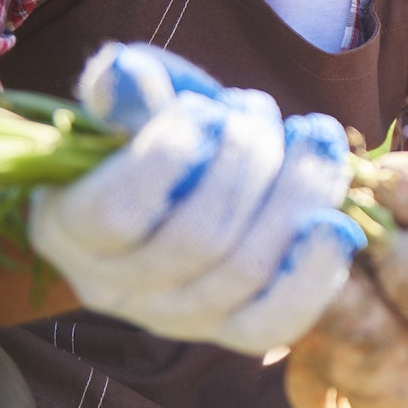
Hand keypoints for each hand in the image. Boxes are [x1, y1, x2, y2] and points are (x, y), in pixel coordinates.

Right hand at [27, 43, 361, 353]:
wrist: (191, 179)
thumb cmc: (155, 131)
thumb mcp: (135, 100)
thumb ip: (127, 88)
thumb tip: (125, 75)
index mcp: (69, 228)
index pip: (116, 212)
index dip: (170, 155)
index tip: (205, 109)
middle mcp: (115, 288)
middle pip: (198, 239)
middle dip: (248, 159)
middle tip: (260, 110)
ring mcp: (175, 319)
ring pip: (246, 271)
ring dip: (294, 192)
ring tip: (311, 136)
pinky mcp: (234, 332)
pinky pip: (277, 321)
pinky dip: (315, 272)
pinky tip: (337, 223)